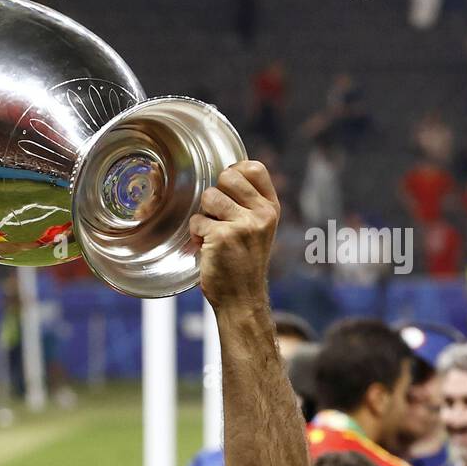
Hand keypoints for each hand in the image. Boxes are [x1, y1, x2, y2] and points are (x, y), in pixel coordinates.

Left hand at [188, 160, 280, 311]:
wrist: (242, 297)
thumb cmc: (243, 262)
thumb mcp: (258, 228)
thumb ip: (248, 203)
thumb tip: (226, 173)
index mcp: (271, 208)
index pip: (254, 168)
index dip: (234, 172)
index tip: (227, 191)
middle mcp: (261, 213)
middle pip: (227, 176)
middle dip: (214, 194)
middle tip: (217, 217)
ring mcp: (243, 224)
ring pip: (208, 196)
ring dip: (203, 216)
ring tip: (212, 234)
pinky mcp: (222, 236)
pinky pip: (196, 220)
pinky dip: (195, 235)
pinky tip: (207, 248)